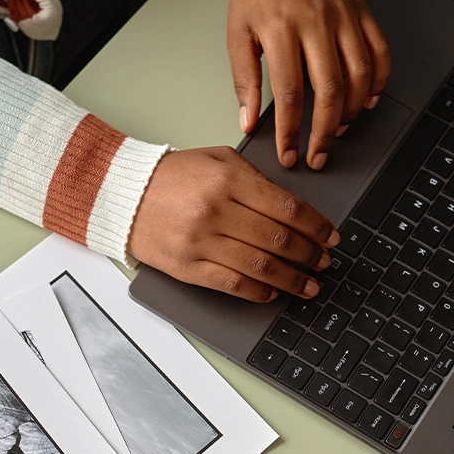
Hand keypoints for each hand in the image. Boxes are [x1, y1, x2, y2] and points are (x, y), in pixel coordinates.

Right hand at [127, 147, 340, 301]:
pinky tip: (274, 293)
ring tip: (310, 285)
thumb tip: (293, 209)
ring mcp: (200, 242)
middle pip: (278, 240)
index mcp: (229, 181)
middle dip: (310, 254)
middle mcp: (216, 211)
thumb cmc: (173, 176)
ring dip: (293, 279)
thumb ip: (256, 180)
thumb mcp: (219, 160)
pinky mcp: (187, 267)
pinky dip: (259, 292)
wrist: (123, 195)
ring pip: (260, 267)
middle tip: (325, 261)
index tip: (331, 237)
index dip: (316, 226)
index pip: (286, 207)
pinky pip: (233, 284)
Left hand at [228, 0, 390, 169]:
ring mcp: (343, 17)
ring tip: (337, 130)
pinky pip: (380, 52)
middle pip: (329, 90)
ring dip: (351, 111)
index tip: (289, 154)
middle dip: (324, 132)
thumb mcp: (238, 31)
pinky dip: (378, 81)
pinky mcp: (361, 12)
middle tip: (318, 156)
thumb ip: (243, 78)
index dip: (290, 132)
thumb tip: (248, 120)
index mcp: (281, 30)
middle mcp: (316, 24)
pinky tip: (367, 101)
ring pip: (359, 75)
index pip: (288, 95)